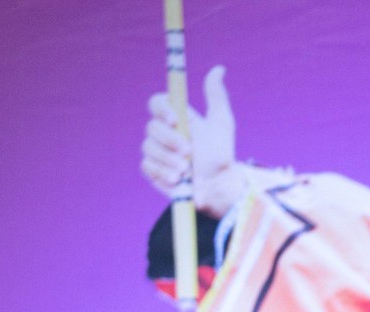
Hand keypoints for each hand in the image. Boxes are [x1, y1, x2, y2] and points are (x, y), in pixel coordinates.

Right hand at [143, 65, 246, 216]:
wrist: (218, 185)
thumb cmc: (220, 154)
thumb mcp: (222, 123)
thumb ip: (217, 96)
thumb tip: (218, 68)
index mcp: (176, 117)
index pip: (157, 103)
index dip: (162, 109)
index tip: (175, 119)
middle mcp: (163, 132)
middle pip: (151, 127)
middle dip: (170, 141)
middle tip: (188, 152)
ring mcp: (155, 150)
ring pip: (149, 148)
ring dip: (169, 159)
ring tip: (187, 170)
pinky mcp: (152, 169)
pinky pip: (148, 166)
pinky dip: (163, 172)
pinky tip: (178, 179)